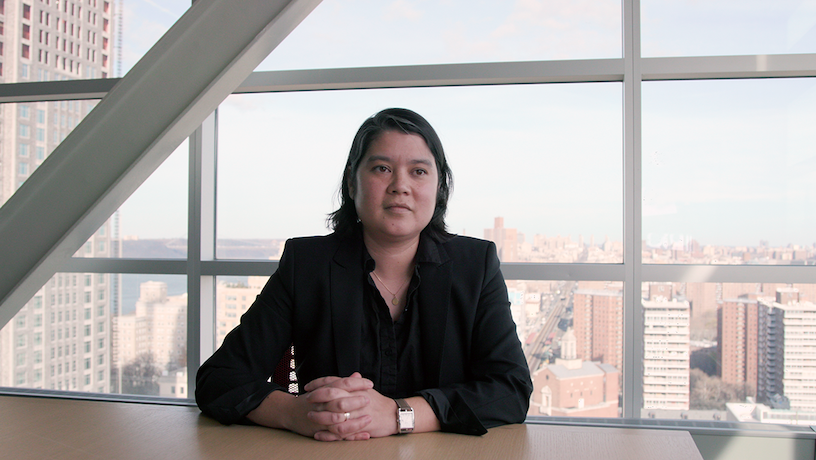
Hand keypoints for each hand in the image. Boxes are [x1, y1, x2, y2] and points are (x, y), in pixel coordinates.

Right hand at [247, 372, 372, 440]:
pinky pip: (338, 435)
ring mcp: (321, 418)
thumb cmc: (311, 399)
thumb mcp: (324, 388)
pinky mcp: (321, 431)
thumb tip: (357, 375)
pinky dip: (352, 436)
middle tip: (369, 399)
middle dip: (356, 401)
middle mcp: (322, 403)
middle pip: (341, 401)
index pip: (343, 383)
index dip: (357, 383)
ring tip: (369, 418)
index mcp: (325, 390)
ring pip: (339, 420)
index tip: (370, 384)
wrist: (289, 411)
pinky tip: (365, 435)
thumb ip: (341, 382)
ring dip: (355, 421)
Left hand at [307, 384, 398, 439]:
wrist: (394, 415)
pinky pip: (341, 431)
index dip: (319, 383)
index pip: (334, 382)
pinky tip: (319, 434)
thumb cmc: (379, 402)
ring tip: (310, 417)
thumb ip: (355, 384)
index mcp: (355, 389)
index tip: (308, 387)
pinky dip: (328, 434)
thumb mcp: (366, 390)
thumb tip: (349, 376)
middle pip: (332, 395)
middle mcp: (355, 399)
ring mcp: (357, 413)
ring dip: (320, 416)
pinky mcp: (359, 427)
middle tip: (307, 399)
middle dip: (317, 397)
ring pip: (334, 414)